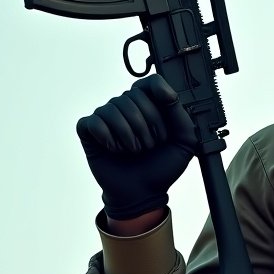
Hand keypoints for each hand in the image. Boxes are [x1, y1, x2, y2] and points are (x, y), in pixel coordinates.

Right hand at [76, 74, 197, 220]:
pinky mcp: (89, 130)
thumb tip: (167, 93)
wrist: (143, 192)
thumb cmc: (163, 167)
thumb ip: (180, 114)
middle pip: (132, 96)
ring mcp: (106, 117)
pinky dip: (107, 138)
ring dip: (128, 135)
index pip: (150, 82)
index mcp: (150, 106)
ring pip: (112, 108)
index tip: (167, 101)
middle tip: (150, 145)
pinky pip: (93, 122)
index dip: (158, 90)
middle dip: (146, 124)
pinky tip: (114, 149)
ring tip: (134, 150)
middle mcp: (126, 107)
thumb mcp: (185, 141)